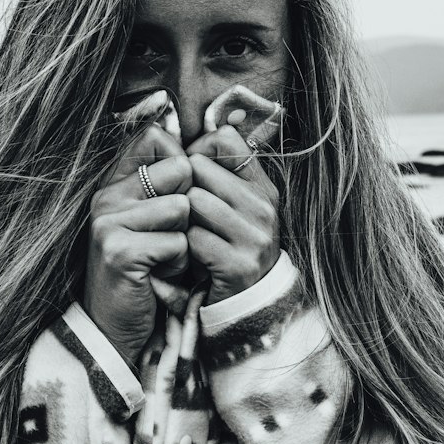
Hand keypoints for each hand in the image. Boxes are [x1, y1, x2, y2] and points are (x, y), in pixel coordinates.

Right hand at [83, 123, 191, 367]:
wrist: (115, 328)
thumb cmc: (147, 273)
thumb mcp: (156, 223)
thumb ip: (171, 186)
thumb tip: (213, 143)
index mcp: (114, 183)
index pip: (157, 137)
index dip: (184, 164)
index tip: (182, 197)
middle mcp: (107, 196)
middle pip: (181, 170)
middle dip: (190, 208)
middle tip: (170, 239)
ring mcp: (109, 222)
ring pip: (183, 208)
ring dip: (185, 241)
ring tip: (163, 261)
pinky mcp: (120, 250)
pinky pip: (178, 242)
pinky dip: (178, 264)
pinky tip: (158, 276)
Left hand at [184, 123, 280, 305]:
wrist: (244, 308)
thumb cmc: (226, 252)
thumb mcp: (232, 210)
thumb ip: (218, 175)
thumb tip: (193, 135)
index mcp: (263, 187)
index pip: (224, 139)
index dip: (197, 151)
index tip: (190, 176)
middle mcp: (264, 207)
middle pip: (199, 167)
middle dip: (180, 189)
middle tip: (178, 213)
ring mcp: (255, 236)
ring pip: (193, 201)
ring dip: (179, 220)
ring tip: (182, 235)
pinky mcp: (239, 264)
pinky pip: (193, 238)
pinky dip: (182, 248)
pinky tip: (185, 258)